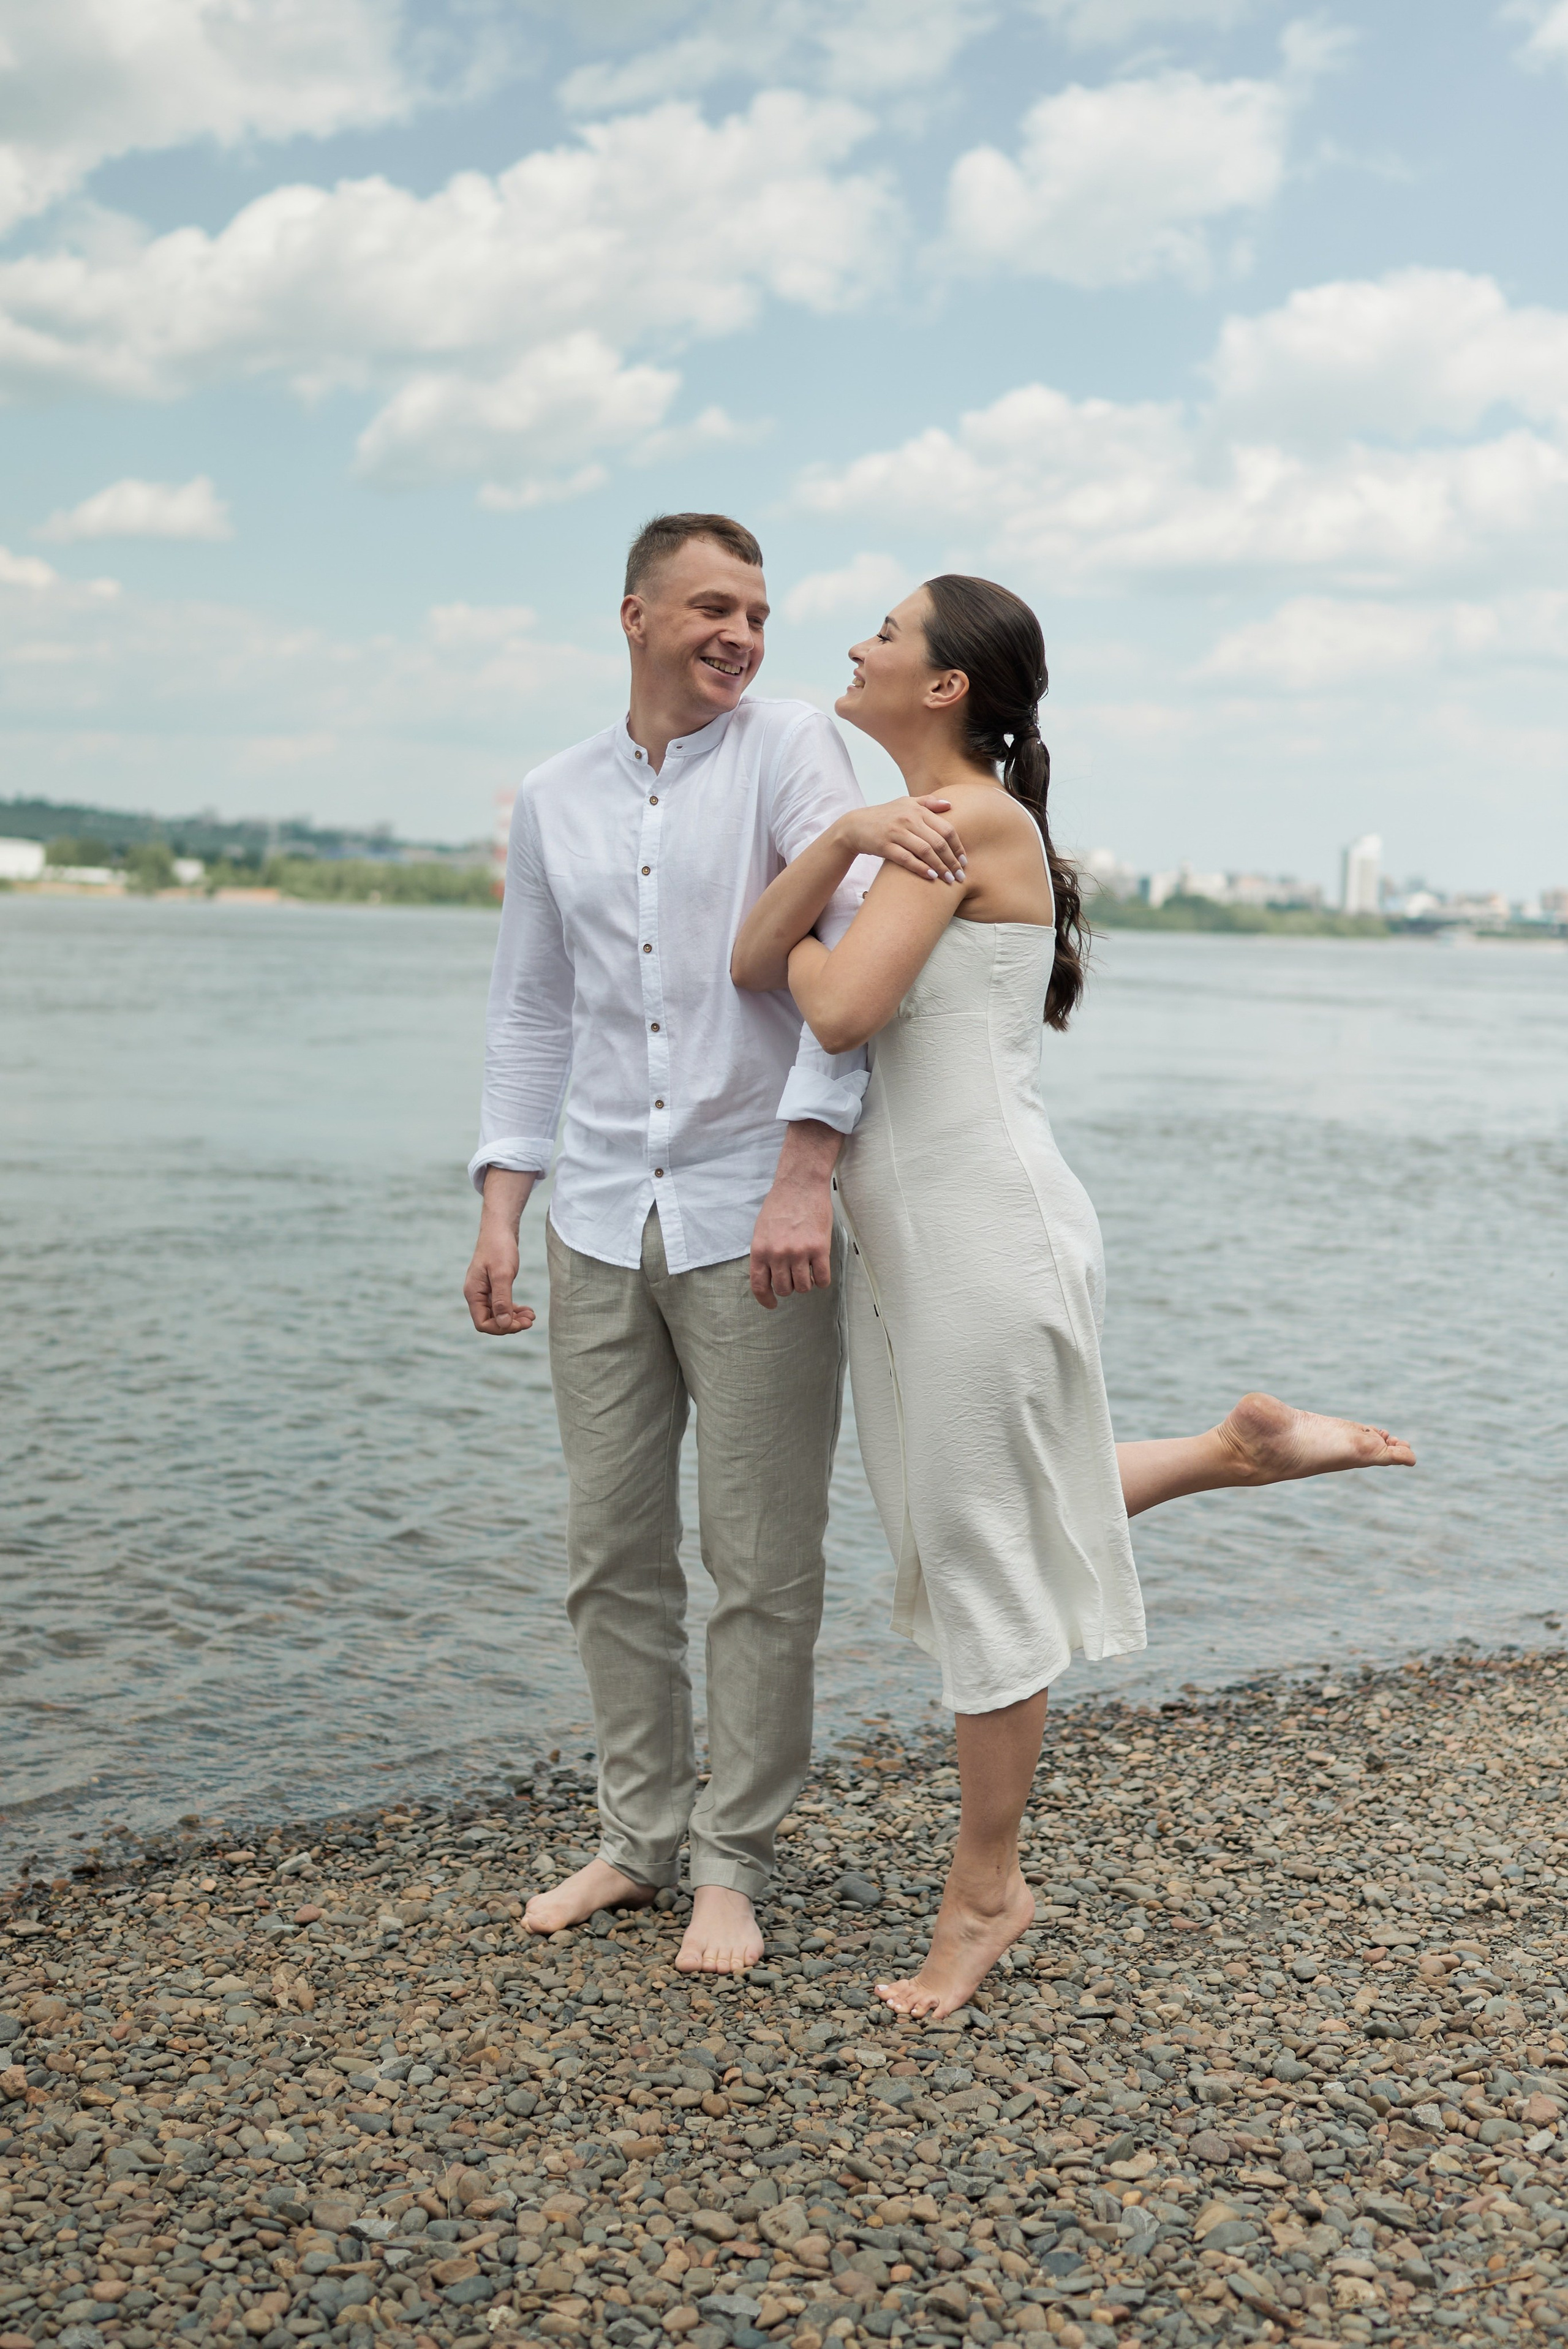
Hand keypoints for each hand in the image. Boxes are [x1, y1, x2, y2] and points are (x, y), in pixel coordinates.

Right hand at [464, 1169, 537, 1333]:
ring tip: (532, 1315)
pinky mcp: (493, 1286)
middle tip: (531, 1320)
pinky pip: (502, 1305)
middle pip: (491, 1321)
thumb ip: (502, 1300)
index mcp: (473, 1293)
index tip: (520, 1323)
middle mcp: (476, 1294)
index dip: (501, 1328)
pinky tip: (527, 1309)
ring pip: (498, 1314)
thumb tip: (504, 1325)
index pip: (482, 1323)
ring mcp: (484, 1291)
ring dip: (514, 1318)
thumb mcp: (502, 1274)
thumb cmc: (499, 1247)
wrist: (500, 1228)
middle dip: (511, 1324)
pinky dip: (514, 1309)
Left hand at [749, 1166, 834, 1308]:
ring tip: (808, 1271)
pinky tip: (820, 1270)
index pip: (760, 1286)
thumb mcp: (761, 1230)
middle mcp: (778, 1254)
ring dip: (806, 1283)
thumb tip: (768, 1274)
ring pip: (803, 1287)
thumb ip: (764, 1253)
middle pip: (784, 1289)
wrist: (800, 1184)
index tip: (772, 1304)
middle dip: (790, 1286)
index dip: (766, 1300)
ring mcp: (799, 1252)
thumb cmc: (780, 1204)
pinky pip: (822, 1279)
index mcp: (760, 1250)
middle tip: (794, 1276)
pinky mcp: (819, 1249)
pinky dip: (822, 1280)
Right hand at [837, 795, 964, 882]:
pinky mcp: (885, 845)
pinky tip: (931, 877)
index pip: (946, 829)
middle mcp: (909, 819)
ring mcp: (896, 832)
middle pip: (938, 842)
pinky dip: (920, 868)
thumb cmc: (884, 816)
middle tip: (960, 876)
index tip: (964, 861)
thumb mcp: (905, 803)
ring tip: (948, 880)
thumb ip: (928, 802)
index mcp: (917, 810)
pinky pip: (907, 859)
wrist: (855, 826)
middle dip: (952, 861)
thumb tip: (950, 804)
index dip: (958, 847)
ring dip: (940, 867)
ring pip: (925, 851)